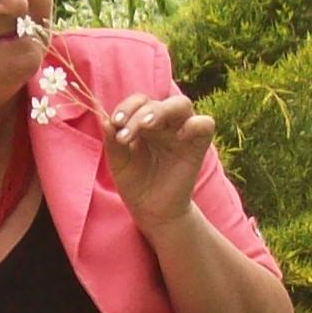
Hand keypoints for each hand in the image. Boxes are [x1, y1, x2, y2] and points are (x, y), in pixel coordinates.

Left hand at [101, 91, 214, 231]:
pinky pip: (205, 124)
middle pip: (157, 102)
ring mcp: (182, 131)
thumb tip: (106, 120)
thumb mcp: (119, 163)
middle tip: (126, 133)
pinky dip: (195, 124)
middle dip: (140, 112)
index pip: (138, 102)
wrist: (152, 210)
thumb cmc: (136, 183)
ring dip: (161, 111)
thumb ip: (113, 142)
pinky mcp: (198, 145)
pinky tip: (179, 136)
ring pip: (181, 105)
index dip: (126, 108)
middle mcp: (164, 123)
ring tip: (146, 126)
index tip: (114, 123)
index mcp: (144, 122)